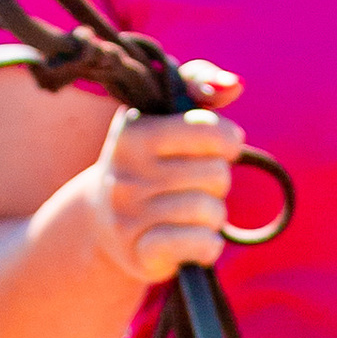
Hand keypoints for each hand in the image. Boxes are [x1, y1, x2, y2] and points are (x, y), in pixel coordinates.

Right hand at [84, 63, 242, 287]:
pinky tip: (195, 240)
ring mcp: (128, 216)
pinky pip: (201, 245)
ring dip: (214, 216)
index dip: (227, 141)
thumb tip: (235, 85)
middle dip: (218, 182)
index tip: (220, 148)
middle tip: (197, 185)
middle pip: (216, 174)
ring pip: (211, 211)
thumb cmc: (150, 162)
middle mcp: (125, 172)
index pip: (209, 130)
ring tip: (193, 213)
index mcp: (132, 132)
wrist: (101, 224)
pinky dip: (208, 245)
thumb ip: (200, 84)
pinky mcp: (140, 253)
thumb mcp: (165, 116)